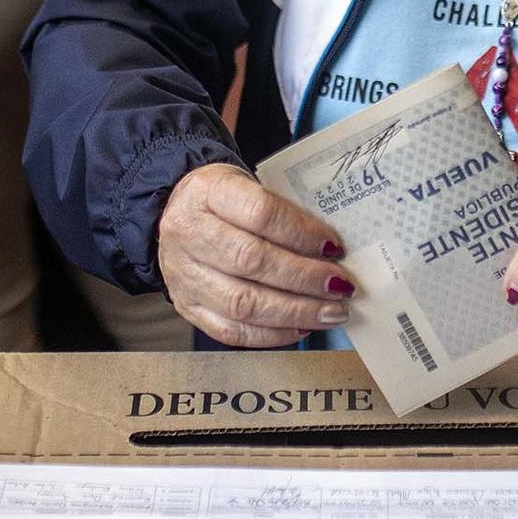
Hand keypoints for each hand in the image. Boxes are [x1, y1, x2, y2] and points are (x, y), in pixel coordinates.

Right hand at [155, 162, 356, 347]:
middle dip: (305, 278)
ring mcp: (184, 274)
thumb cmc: (225, 200)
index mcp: (208, 192)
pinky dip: (272, 334)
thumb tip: (332, 249)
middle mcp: (189, 233)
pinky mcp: (187, 306)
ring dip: (295, 312)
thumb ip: (284, 212)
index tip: (334, 246)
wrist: (178, 214)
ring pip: (243, 302)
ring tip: (329, 312)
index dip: (302, 233)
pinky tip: (301, 327)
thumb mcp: (249, 184)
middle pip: (252, 261)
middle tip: (340, 285)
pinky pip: (231, 330)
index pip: (260, 213)